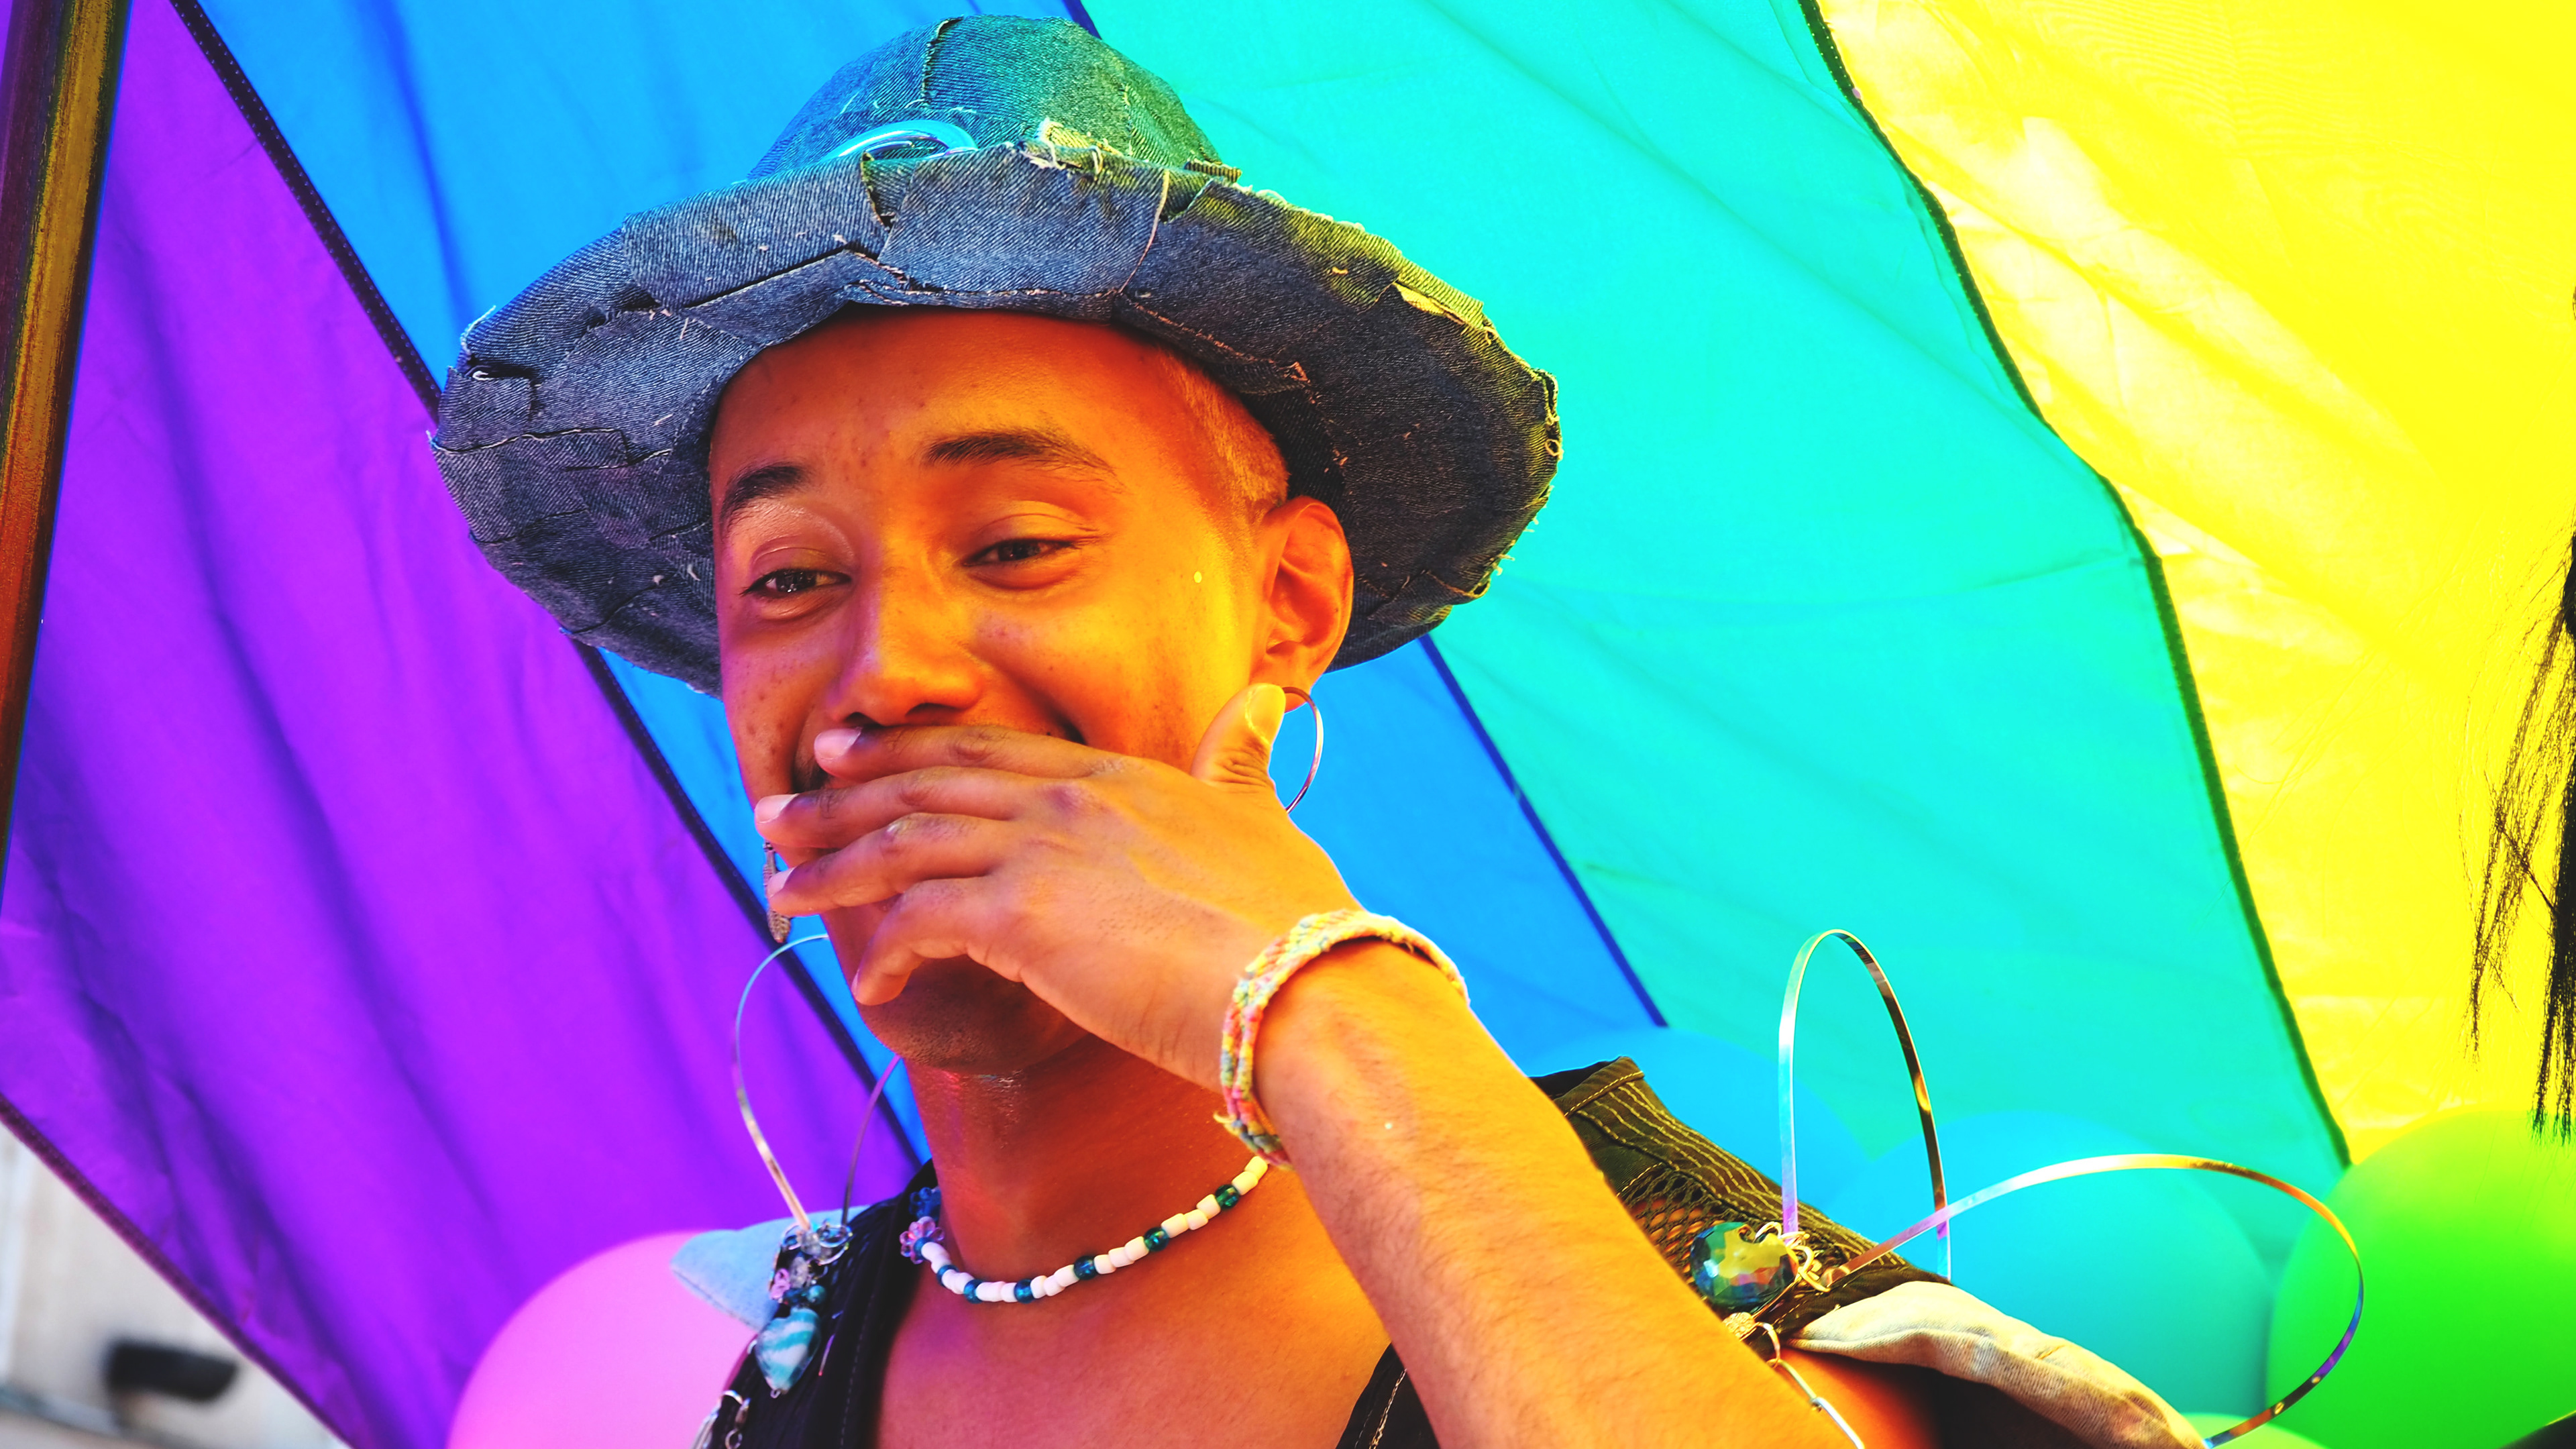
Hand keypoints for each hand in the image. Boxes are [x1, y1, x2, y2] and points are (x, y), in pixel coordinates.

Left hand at [755, 684, 1358, 1083]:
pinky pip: (919, 924)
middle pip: (927, 784)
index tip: (854, 753)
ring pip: (904, 844)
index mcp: (1121, 775)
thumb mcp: (1269, 821)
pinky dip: (884, 953)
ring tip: (784, 888)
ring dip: (834, 867)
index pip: (991, 751)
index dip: (913, 749)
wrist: (1308, 987)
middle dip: (843, 795)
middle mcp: (1072, 799)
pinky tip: (868, 986)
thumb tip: (1265, 700)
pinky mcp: (1023, 918)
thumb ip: (1244, 762)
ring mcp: (1043, 852)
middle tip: (781, 808)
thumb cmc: (1297, 924)